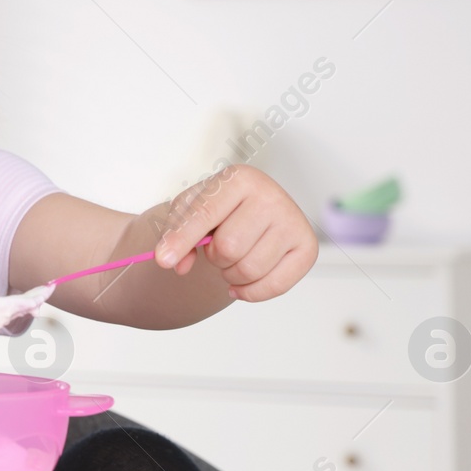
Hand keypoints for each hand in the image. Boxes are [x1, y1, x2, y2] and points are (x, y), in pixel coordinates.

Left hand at [153, 164, 317, 301]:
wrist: (248, 211)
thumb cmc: (218, 209)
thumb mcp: (188, 211)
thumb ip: (175, 234)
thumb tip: (174, 262)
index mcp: (239, 178)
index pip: (205, 214)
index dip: (181, 240)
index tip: (163, 260)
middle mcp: (272, 195)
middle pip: (228, 248)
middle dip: (214, 256)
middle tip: (218, 247)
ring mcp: (294, 221)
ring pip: (250, 269)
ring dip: (231, 274)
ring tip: (233, 258)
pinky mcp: (307, 248)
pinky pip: (274, 286)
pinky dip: (251, 291)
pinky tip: (242, 282)